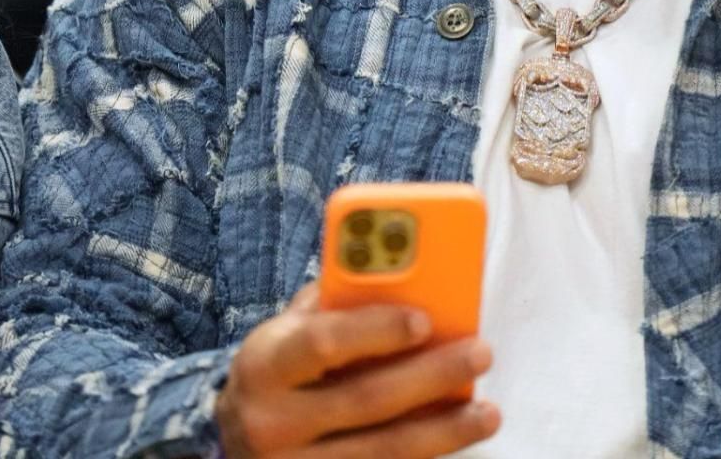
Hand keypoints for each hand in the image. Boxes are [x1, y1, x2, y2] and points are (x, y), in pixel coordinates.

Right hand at [216, 285, 499, 457]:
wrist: (233, 440)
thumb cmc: (278, 371)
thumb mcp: (286, 333)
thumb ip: (333, 306)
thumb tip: (403, 278)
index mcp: (264, 364)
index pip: (321, 343)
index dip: (375, 330)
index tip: (425, 319)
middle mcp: (273, 422)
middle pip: (365, 400)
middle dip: (431, 377)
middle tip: (480, 353)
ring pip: (384, 451)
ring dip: (444, 431)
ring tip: (487, 412)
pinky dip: (426, 458)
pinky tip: (454, 439)